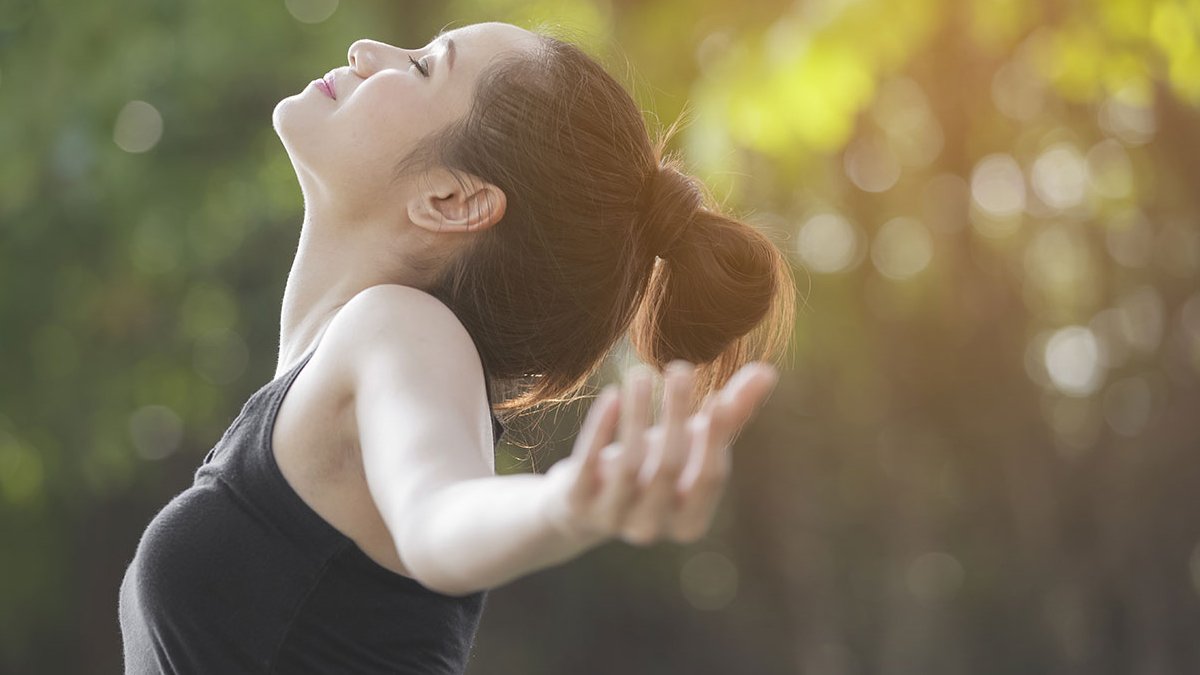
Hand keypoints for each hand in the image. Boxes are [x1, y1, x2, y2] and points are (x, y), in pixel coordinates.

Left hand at [542, 359, 779, 545]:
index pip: (710, 477)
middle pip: (669, 467)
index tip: (719, 395)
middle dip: (676, 415)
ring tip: (640, 374)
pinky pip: (588, 465)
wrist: (585, 502)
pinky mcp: (576, 504)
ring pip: (630, 464)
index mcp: (690, 521)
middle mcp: (653, 527)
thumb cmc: (651, 468)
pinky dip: (600, 428)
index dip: (716, 437)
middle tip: (680, 368)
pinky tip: (612, 395)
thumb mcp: (691, 446)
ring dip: (637, 415)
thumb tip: (768, 371)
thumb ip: (730, 415)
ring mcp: (612, 519)